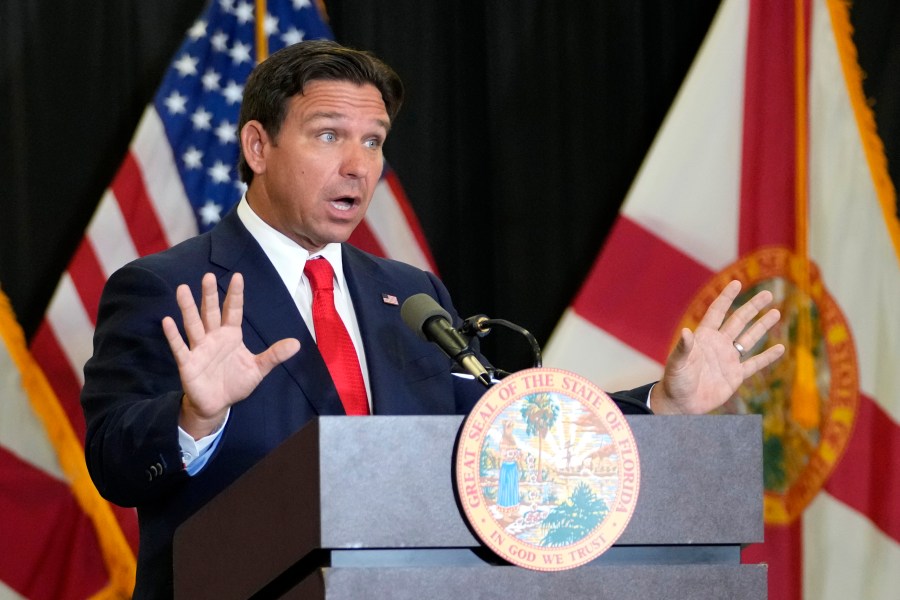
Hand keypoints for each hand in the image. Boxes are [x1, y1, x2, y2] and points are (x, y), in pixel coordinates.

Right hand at [161, 272, 300, 437]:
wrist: (217, 405)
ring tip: (182, 289)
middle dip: (210, 295)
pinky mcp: (188, 363)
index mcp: (231, 335)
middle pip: (211, 312)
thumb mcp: (258, 368)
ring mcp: (199, 348)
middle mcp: (214, 337)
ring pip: (193, 324)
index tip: (238, 276)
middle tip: (207, 276)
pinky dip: (173, 335)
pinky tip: (167, 321)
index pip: (234, 311)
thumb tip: (297, 344)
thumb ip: (274, 355)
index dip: (236, 295)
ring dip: (188, 308)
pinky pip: (180, 347)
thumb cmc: (236, 382)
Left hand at [650, 280, 784, 414]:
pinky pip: (754, 364)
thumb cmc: (675, 381)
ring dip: (762, 326)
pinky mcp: (735, 376)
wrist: (681, 403)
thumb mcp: (677, 363)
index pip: (717, 312)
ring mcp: (728, 359)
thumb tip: (686, 332)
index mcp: (704, 337)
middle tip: (768, 294)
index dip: (726, 298)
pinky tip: (780, 348)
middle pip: (738, 321)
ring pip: (749, 339)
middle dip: (752, 307)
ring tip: (775, 313)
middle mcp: (718, 345)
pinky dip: (767, 357)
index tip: (737, 283)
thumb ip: (683, 348)